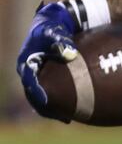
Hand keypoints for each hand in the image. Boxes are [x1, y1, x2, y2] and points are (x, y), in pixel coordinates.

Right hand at [16, 3, 77, 121]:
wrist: (51, 24)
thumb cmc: (52, 27)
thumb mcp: (55, 31)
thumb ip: (61, 41)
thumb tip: (70, 54)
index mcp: (26, 61)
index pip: (29, 79)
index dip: (36, 91)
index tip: (46, 100)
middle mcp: (28, 71)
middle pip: (32, 93)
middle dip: (44, 106)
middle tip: (59, 115)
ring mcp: (35, 75)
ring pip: (39, 96)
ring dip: (51, 108)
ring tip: (65, 119)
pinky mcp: (44, 77)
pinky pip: (49, 92)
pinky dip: (58, 102)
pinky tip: (71, 111)